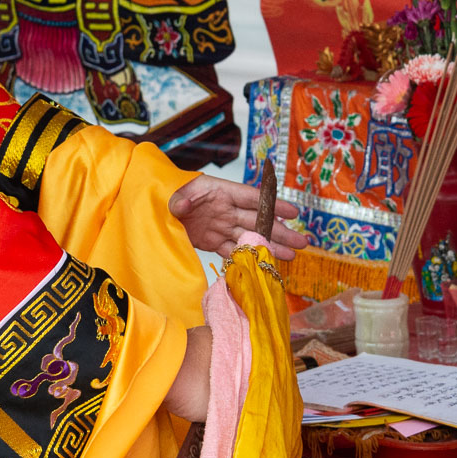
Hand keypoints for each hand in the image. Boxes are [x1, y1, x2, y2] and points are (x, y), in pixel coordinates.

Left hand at [167, 173, 309, 259]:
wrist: (154, 207)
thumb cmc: (168, 193)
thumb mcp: (174, 192)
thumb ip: (180, 198)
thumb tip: (182, 205)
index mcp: (221, 192)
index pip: (252, 199)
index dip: (272, 205)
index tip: (293, 212)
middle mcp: (226, 210)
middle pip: (257, 221)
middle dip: (280, 232)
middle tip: (302, 242)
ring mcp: (221, 227)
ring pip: (249, 238)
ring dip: (270, 247)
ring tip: (291, 256)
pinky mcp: (212, 241)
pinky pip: (233, 250)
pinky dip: (247, 258)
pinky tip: (263, 265)